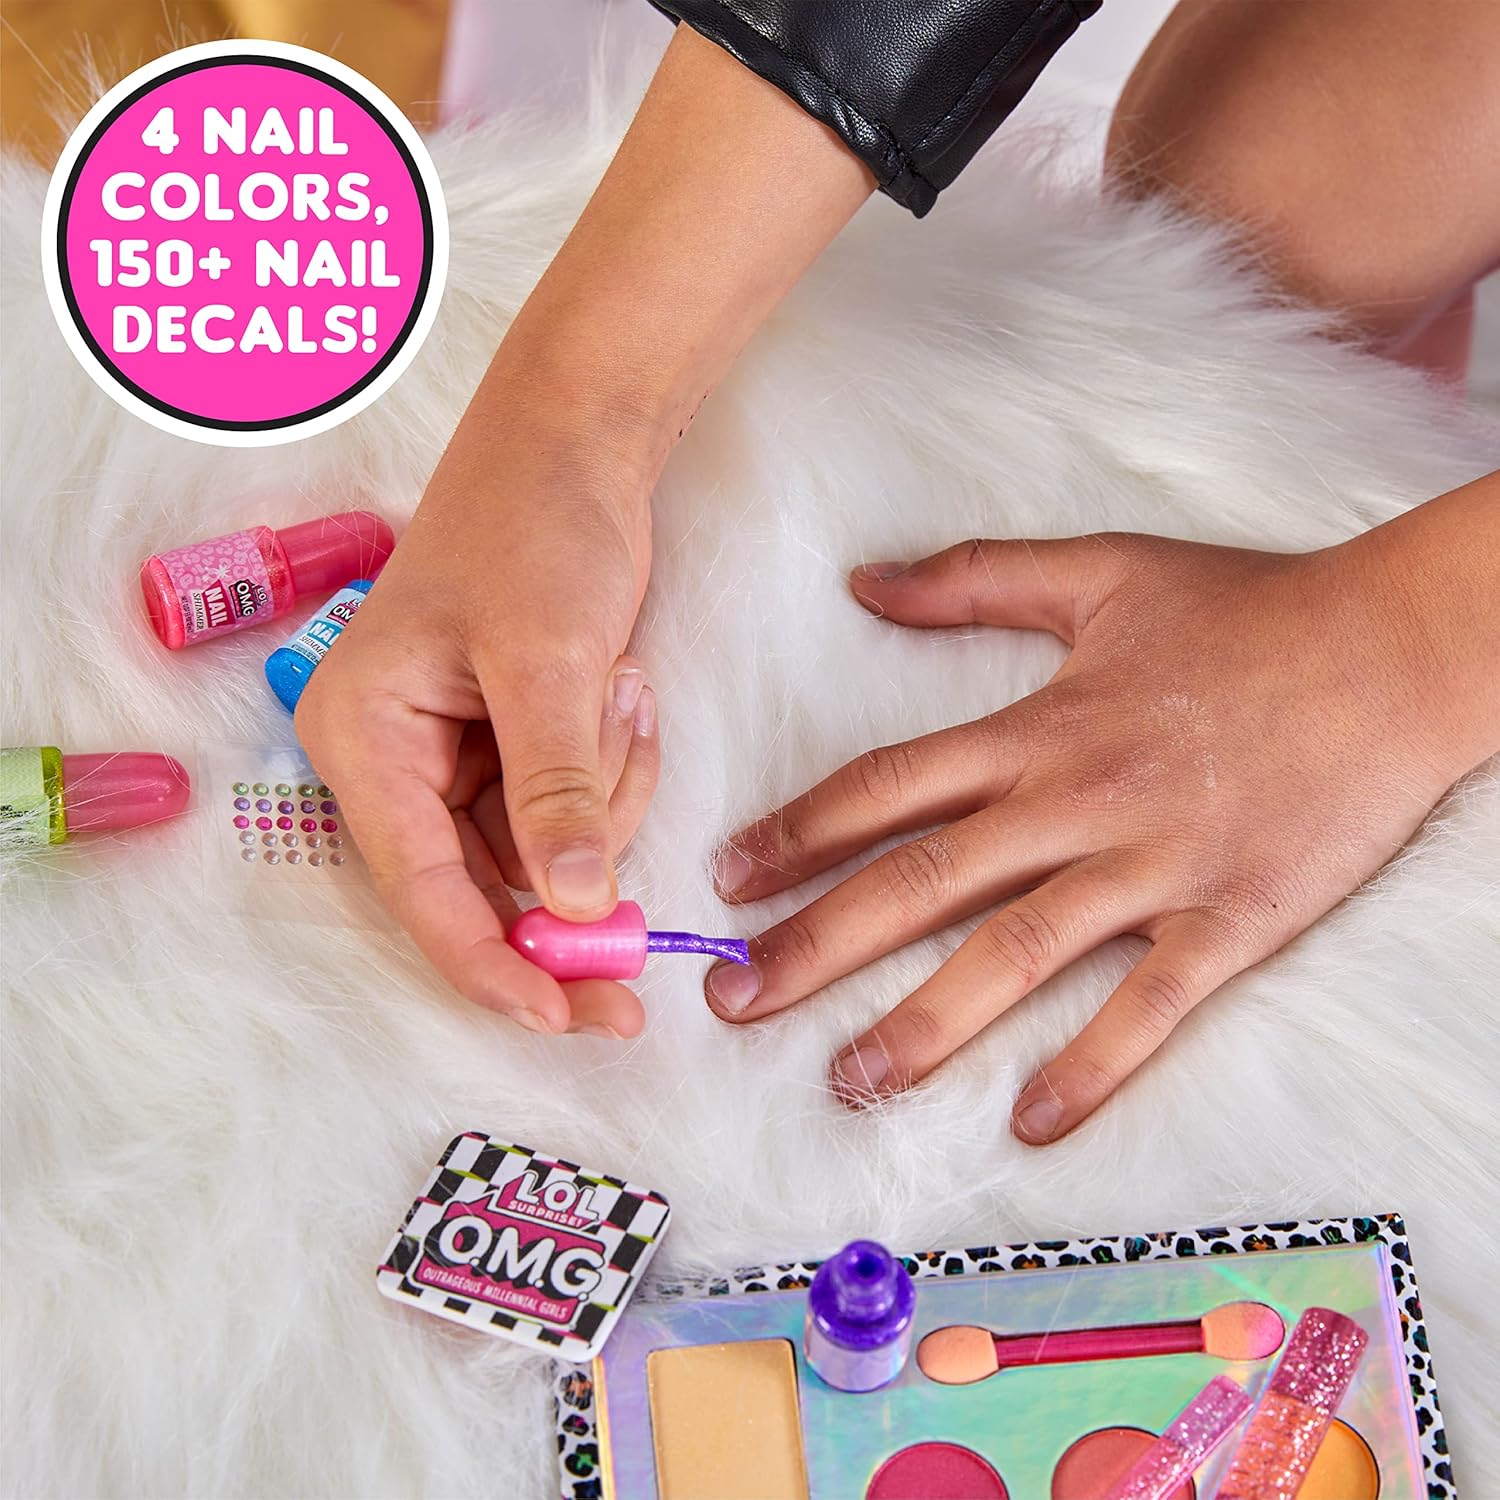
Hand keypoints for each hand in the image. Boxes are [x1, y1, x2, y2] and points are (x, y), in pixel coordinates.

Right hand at [297, 394, 657, 1039]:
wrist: (575, 446)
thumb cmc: (534, 527)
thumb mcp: (547, 660)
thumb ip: (557, 790)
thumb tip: (578, 911)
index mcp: (363, 741)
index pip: (422, 890)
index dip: (492, 963)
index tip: (566, 1018)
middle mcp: (397, 763)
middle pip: (484, 888)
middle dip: (571, 895)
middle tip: (642, 962)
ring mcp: (458, 759)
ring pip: (545, 853)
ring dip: (608, 798)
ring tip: (622, 692)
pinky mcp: (514, 746)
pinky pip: (576, 809)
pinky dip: (617, 772)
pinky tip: (624, 691)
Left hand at [706, 519, 1496, 1140]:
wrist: (1396, 652)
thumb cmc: (1247, 610)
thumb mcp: (1101, 571)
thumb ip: (974, 579)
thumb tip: (862, 581)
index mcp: (1040, 728)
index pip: (887, 788)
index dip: (798, 833)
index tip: (729, 879)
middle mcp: (1077, 803)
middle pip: (921, 885)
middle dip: (815, 944)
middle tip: (732, 999)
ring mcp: (1153, 869)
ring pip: (1014, 958)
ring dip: (921, 1025)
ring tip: (847, 1080)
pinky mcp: (1230, 921)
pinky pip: (1149, 1009)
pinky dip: (1090, 1068)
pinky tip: (1028, 1124)